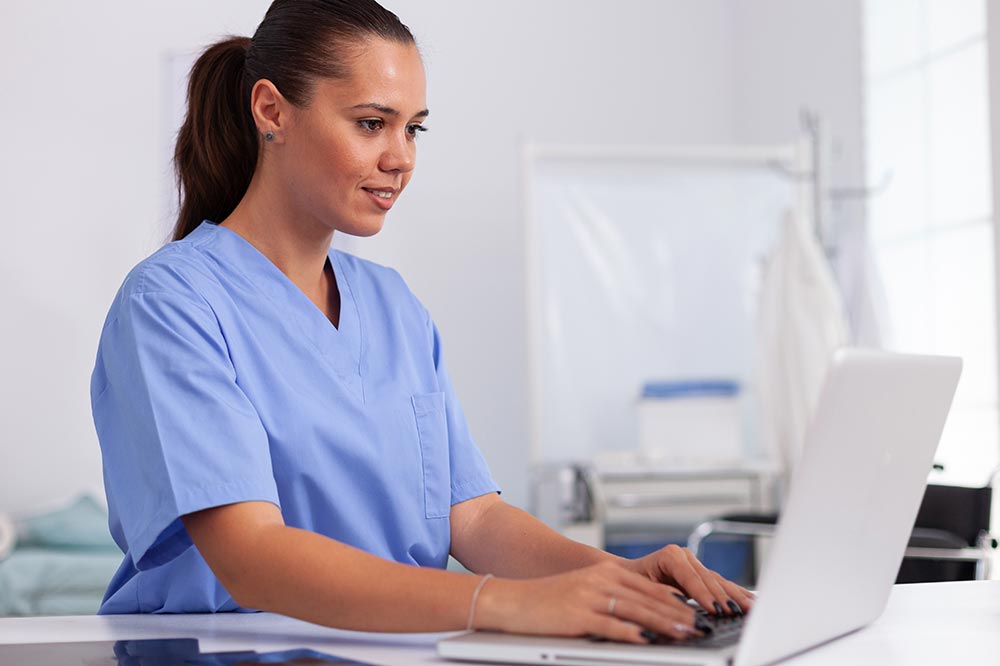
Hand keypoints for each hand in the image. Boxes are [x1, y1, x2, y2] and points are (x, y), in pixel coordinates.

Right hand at [474, 561, 704, 643]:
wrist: (511, 601)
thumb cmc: (547, 602)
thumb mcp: (584, 592)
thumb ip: (613, 599)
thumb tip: (643, 619)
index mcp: (605, 572)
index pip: (649, 588)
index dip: (675, 602)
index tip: (696, 613)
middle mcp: (601, 580)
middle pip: (648, 598)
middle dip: (678, 614)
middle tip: (701, 626)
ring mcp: (590, 596)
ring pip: (636, 611)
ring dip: (664, 624)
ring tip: (685, 634)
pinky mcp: (578, 614)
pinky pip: (611, 626)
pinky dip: (632, 634)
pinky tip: (647, 642)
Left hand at [624, 544, 754, 616]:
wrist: (624, 574)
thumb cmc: (628, 582)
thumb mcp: (640, 588)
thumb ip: (660, 594)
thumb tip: (680, 605)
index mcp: (670, 555)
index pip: (692, 578)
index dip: (704, 595)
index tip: (716, 610)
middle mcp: (685, 556)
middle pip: (709, 580)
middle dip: (724, 598)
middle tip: (737, 613)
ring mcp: (695, 564)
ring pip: (719, 582)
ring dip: (736, 596)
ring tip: (751, 608)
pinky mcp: (701, 574)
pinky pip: (721, 585)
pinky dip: (735, 594)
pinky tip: (749, 601)